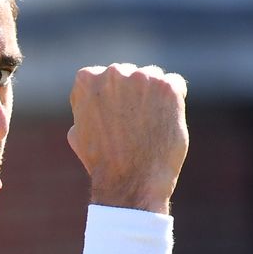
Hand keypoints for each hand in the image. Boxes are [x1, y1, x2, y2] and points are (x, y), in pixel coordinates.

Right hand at [67, 63, 188, 213]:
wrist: (130, 181)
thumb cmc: (102, 162)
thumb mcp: (78, 133)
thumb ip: (83, 110)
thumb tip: (87, 102)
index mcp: (87, 79)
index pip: (104, 77)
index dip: (112, 101)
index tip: (115, 120)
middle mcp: (113, 72)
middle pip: (131, 75)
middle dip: (135, 96)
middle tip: (135, 126)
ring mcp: (141, 78)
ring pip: (153, 78)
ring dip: (154, 97)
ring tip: (149, 127)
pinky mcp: (167, 88)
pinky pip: (175, 85)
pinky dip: (174, 102)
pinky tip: (164, 123)